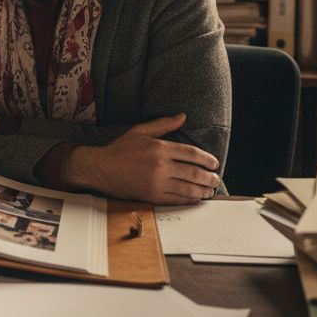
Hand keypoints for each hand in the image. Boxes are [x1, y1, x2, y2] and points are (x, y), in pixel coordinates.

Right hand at [61, 113, 219, 204]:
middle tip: (216, 179)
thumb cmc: (120, 149)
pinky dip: (190, 200)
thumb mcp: (141, 131)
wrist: (101, 168)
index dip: (207, 159)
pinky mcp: (152, 196)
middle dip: (209, 177)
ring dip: (203, 191)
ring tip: (210, 190)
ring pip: (188, 188)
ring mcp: (157, 183)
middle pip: (194, 173)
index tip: (214, 163)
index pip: (192, 154)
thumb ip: (164, 124)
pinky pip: (177, 199)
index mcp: (160, 148)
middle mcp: (160, 166)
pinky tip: (196, 198)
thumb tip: (183, 116)